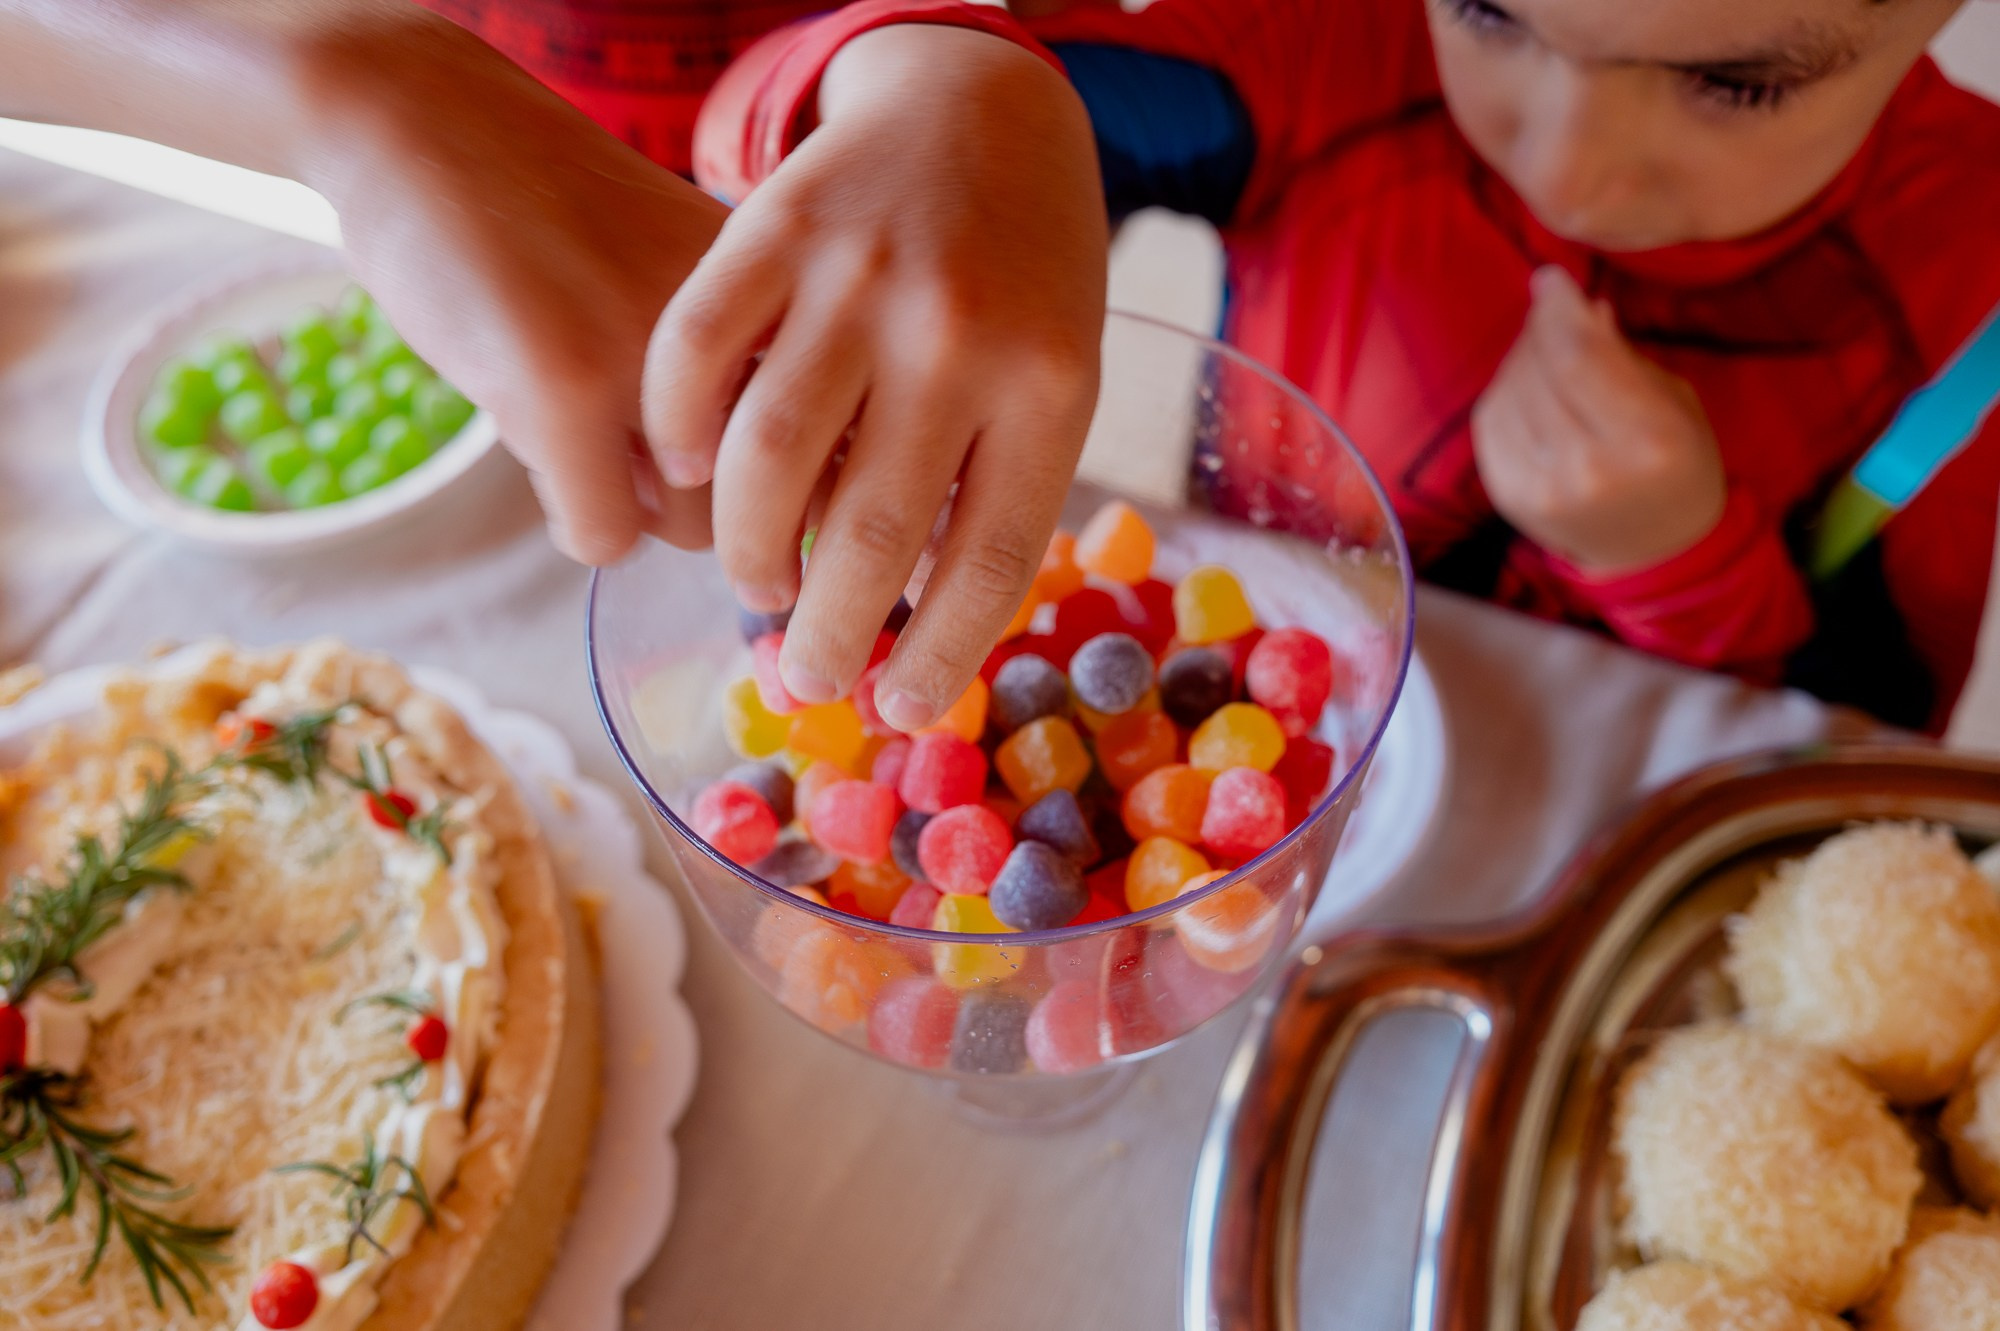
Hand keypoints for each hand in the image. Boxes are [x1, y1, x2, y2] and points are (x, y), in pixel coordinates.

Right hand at [302, 16, 729, 563]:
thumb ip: (739, 364)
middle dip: (697, 503)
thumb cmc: (554, 213)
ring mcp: (658, 361)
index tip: (734, 475)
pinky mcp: (566, 388)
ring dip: (633, 507)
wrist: (427, 119)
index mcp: (782, 296)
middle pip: (764, 501)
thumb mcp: (682, 275)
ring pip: (689, 529)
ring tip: (577, 425)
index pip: (835, 444)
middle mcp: (743, 325)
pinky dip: (574, 520)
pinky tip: (537, 440)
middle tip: (629, 445)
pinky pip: (603, 534)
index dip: (783, 484)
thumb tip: (775, 510)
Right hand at [642, 24, 1107, 729]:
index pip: (986, 561)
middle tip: (809, 676)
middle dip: (829, 635)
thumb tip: (925, 622)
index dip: (938, 656)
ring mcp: (860, 277)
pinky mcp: (773, 226)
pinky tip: (684, 470)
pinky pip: (697, 357)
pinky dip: (677, 431)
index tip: (900, 709)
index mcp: (1049, 386)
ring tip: (758, 586)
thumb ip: (1001, 478)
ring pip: (768, 461)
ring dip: (745, 552)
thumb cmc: (1025, 267)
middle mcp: (956, 336)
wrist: (979, 102)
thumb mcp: (1055, 370)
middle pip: (871, 534)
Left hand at [1471, 266, 1727, 571]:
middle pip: (1540, 369)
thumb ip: (1622, 356)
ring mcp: (1544, 489)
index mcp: (1649, 440)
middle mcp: (1591, 469)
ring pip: (1509, 391)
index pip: (1580, 355)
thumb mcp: (1672, 402)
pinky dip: (1504, 392)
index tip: (1551, 278)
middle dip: (1540, 326)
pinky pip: (1490, 422)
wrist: (1653, 548)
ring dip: (1522, 357)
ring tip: (1545, 347)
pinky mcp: (1509, 497)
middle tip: (1550, 305)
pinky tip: (1528, 385)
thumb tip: (1578, 305)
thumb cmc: (1676, 463)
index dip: (1557, 308)